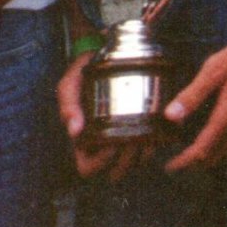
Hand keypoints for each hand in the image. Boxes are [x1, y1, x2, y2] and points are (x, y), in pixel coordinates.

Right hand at [57, 49, 158, 180]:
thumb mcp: (69, 84)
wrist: (105, 56)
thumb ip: (68, 104)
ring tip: (146, 136)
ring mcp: (122, 137)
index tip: (109, 144)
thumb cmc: (84, 73)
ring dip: (143, 155)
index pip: (88, 169)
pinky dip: (157, 143)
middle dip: (125, 161)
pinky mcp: (141, 128)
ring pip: (135, 163)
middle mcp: (103, 143)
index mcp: (83, 140)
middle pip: (115, 171)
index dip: (99, 163)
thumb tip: (74, 131)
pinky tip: (158, 130)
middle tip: (132, 140)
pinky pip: (151, 146)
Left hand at [163, 11, 226, 172]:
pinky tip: (215, 134)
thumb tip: (170, 116)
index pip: (203, 148)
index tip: (170, 167)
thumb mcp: (215, 68)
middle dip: (196, 162)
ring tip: (191, 152)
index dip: (185, 161)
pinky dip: (222, 144)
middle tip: (177, 162)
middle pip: (216, 154)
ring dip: (209, 154)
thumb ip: (193, 94)